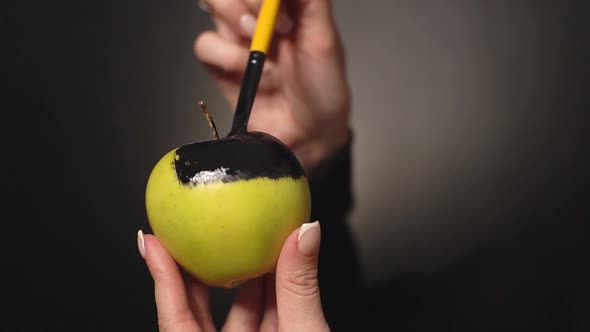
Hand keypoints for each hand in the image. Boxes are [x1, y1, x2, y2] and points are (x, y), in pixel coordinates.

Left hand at [138, 221, 328, 330]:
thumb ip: (301, 287)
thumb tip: (304, 233)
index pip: (175, 321)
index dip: (161, 279)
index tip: (152, 242)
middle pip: (198, 312)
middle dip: (197, 271)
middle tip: (190, 235)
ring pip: (234, 314)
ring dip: (241, 278)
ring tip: (240, 242)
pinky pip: (260, 317)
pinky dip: (267, 293)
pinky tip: (274, 267)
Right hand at [195, 0, 350, 171]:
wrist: (309, 133)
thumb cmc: (323, 88)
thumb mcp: (325, 39)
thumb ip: (309, 1)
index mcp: (286, 4)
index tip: (280, 7)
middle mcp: (258, 16)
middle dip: (250, 1)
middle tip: (276, 27)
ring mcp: (237, 38)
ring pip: (213, 4)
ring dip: (236, 24)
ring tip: (264, 51)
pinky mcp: (221, 64)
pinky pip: (205, 44)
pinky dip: (225, 56)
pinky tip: (249, 71)